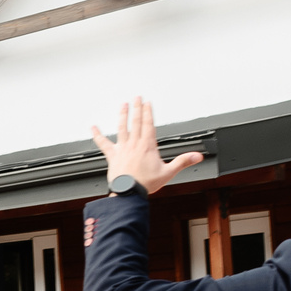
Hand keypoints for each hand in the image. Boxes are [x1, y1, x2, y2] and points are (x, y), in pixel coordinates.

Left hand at [88, 96, 203, 194]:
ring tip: (122, 105)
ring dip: (122, 116)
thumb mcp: (168, 172)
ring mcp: (122, 149)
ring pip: (121, 128)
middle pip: (136, 122)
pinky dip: (98, 135)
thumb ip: (183, 162)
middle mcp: (134, 144)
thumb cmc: (145, 183)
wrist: (128, 192)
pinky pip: (103, 143)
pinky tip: (93, 128)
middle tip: (136, 97)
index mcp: (147, 146)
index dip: (148, 112)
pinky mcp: (113, 156)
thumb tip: (197, 156)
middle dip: (136, 108)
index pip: (148, 124)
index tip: (147, 103)